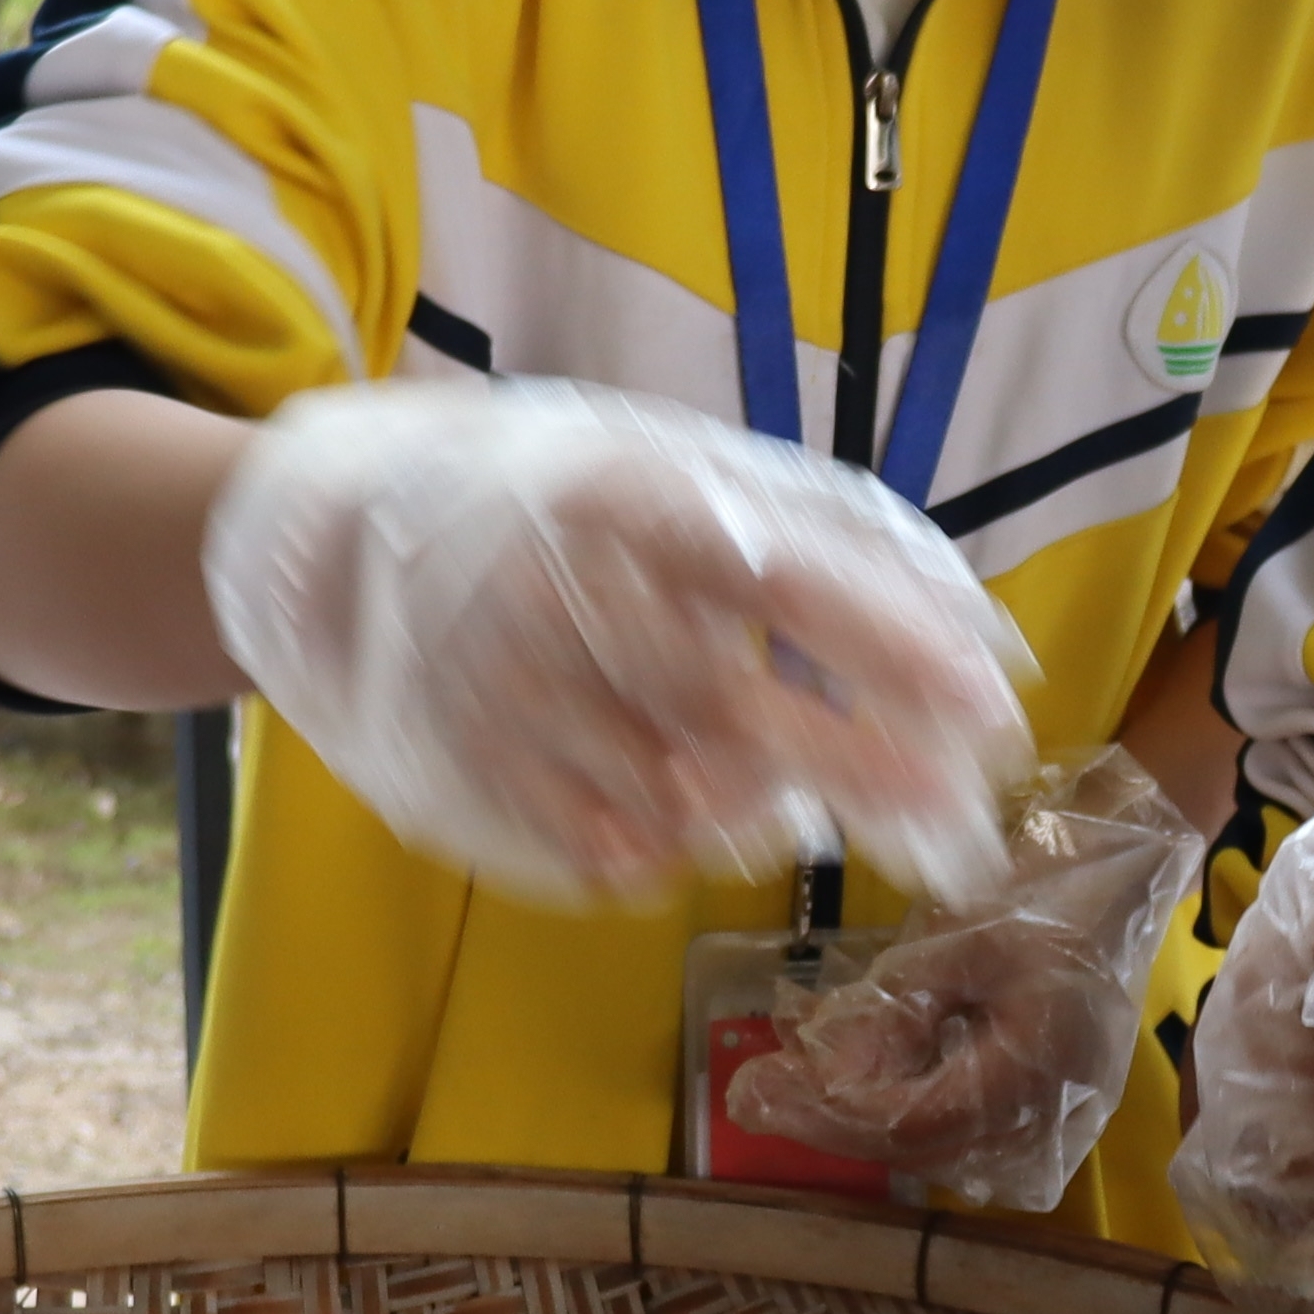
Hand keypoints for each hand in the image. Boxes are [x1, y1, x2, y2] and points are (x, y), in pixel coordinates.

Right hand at [203, 379, 1032, 910]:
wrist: (318, 538)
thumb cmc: (538, 497)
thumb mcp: (666, 467)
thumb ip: (807, 533)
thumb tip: (965, 627)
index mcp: (625, 499)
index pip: (788, 578)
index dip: (897, 649)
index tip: (994, 710)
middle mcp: (565, 596)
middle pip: (741, 707)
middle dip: (866, 773)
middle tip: (964, 835)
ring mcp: (506, 694)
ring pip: (675, 791)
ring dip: (767, 814)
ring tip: (807, 808)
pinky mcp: (461, 771)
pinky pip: (596, 841)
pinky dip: (667, 845)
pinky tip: (694, 820)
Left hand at [721, 753, 1195, 1211]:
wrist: (1129, 885)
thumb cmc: (1053, 898)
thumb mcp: (966, 938)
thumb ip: (901, 1002)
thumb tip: (827, 1055)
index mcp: (1035, 1068)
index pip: (916, 1119)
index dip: (835, 1110)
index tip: (764, 1089)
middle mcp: (1047, 1114)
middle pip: (917, 1144)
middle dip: (830, 1117)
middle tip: (753, 1092)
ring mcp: (1049, 1118)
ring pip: (933, 1141)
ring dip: (861, 1111)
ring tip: (792, 1077)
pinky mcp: (1041, 1107)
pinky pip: (957, 1125)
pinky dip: (901, 1101)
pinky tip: (856, 1071)